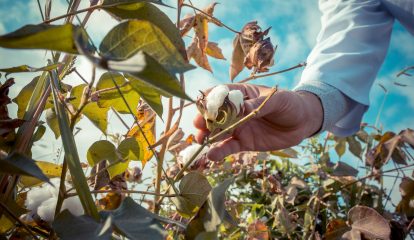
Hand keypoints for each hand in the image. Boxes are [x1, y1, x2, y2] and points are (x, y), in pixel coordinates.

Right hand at [193, 83, 322, 160]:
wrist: (302, 122)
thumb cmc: (289, 104)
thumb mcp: (276, 100)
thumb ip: (258, 104)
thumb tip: (241, 108)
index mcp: (240, 94)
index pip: (220, 94)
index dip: (210, 100)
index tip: (203, 106)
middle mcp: (235, 111)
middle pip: (214, 115)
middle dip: (204, 119)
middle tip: (199, 125)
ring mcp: (238, 127)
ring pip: (217, 132)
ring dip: (207, 136)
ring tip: (202, 141)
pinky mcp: (243, 143)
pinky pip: (228, 148)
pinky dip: (219, 152)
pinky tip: (211, 156)